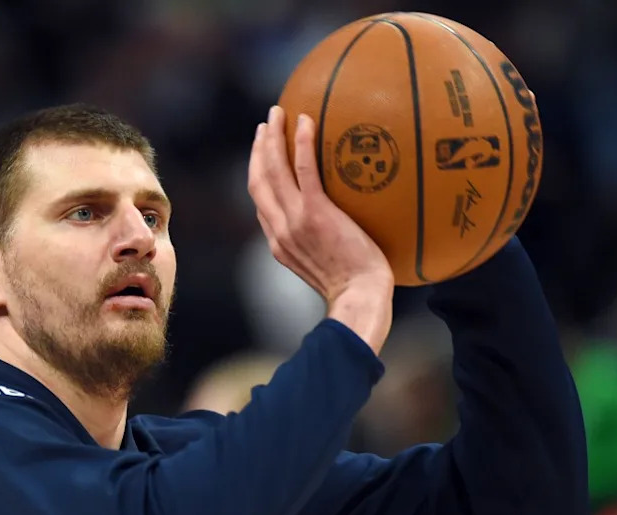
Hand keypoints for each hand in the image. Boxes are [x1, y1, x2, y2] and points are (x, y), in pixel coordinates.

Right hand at [248, 106, 393, 354]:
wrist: (359, 297)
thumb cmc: (356, 288)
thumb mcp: (328, 269)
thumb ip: (323, 246)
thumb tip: (341, 230)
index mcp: (279, 244)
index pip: (261, 204)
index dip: (258, 175)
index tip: (263, 156)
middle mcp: (280, 230)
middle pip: (258, 181)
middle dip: (257, 150)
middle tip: (264, 126)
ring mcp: (294, 221)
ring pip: (273, 171)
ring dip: (271, 138)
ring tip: (277, 114)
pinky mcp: (315, 214)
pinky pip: (303, 170)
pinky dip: (301, 143)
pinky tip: (305, 121)